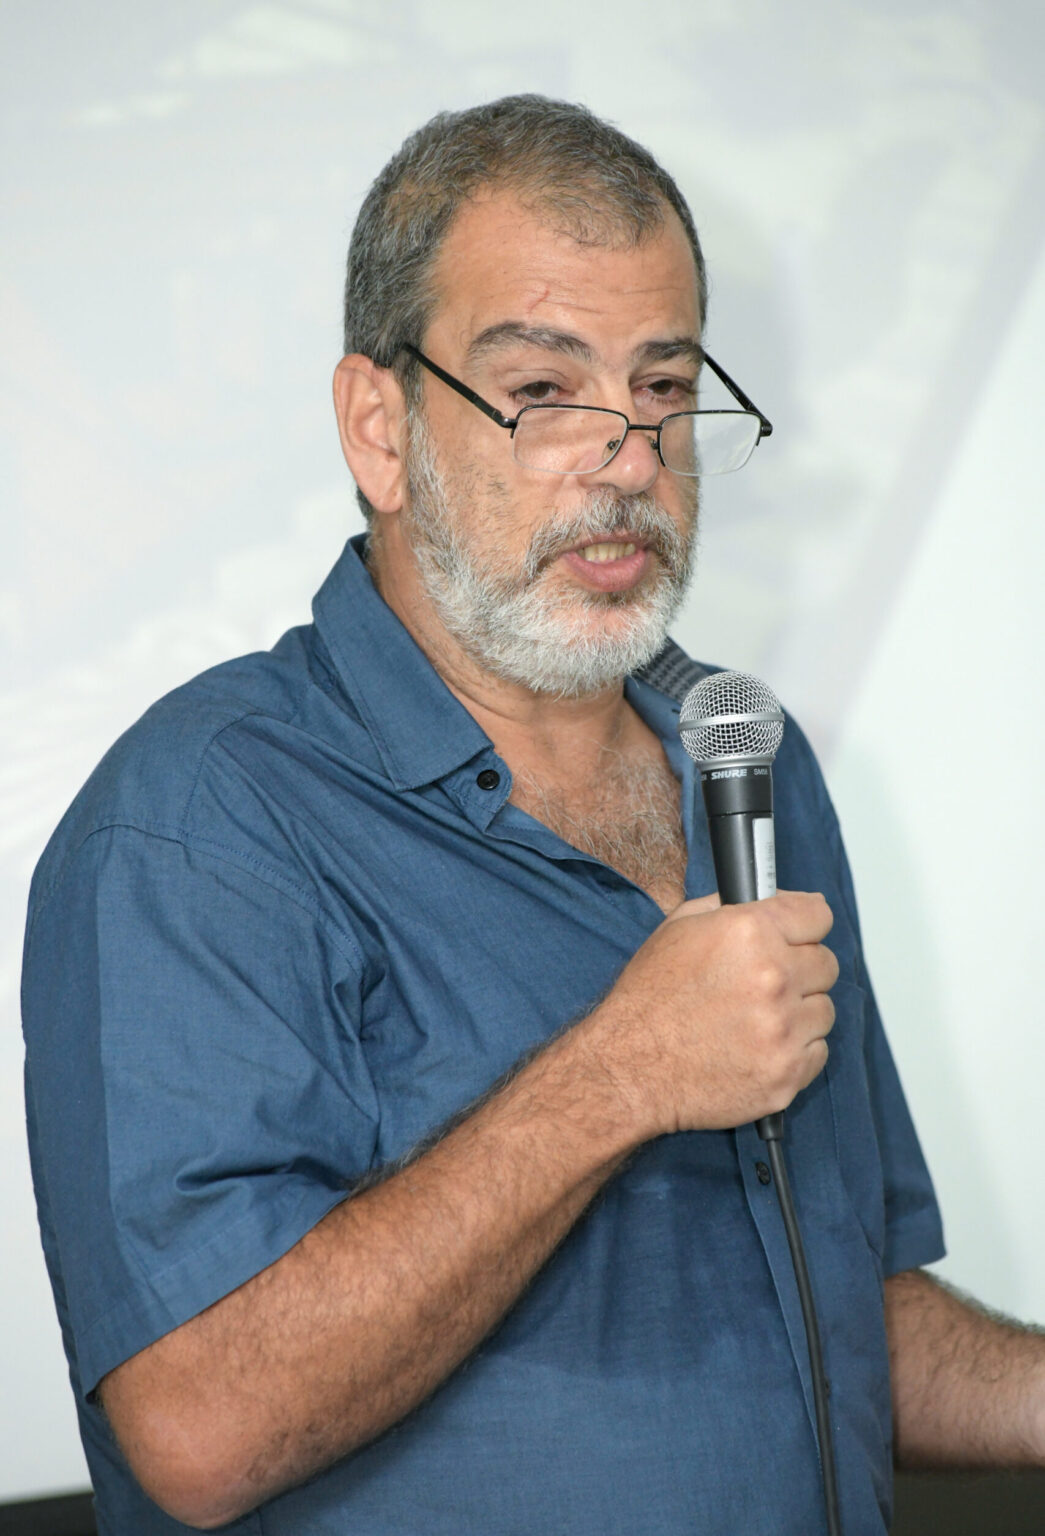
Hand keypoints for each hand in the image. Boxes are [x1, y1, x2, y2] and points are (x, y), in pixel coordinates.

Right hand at [589, 890, 837, 1138]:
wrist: (629, 1067)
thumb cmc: (648, 999)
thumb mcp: (678, 928)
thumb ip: (731, 908)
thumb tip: (770, 900)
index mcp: (749, 933)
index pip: (817, 915)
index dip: (805, 924)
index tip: (800, 934)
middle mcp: (774, 978)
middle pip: (827, 963)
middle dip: (800, 969)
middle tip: (766, 983)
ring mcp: (784, 1030)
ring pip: (824, 1010)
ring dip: (799, 1012)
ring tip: (757, 1019)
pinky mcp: (787, 1074)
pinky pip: (818, 1052)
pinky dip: (795, 1050)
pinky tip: (759, 1047)